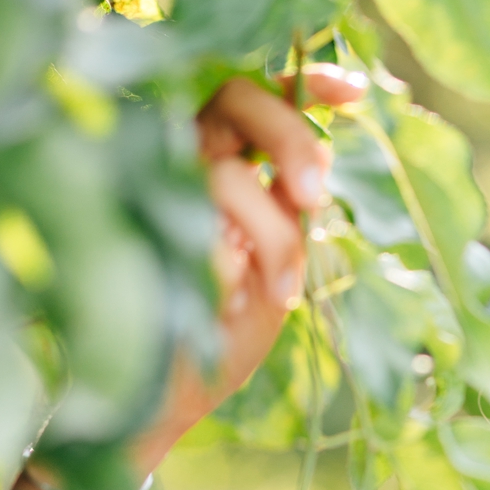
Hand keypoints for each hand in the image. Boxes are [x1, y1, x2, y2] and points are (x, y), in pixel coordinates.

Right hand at [130, 67, 367, 476]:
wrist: (162, 405)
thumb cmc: (217, 337)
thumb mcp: (274, 267)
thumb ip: (290, 210)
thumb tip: (323, 156)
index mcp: (213, 166)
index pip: (251, 98)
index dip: (303, 84)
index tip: (355, 91)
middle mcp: (176, 165)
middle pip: (235, 98)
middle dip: (291, 139)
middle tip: (315, 196)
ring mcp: (148, 195)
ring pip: (226, 172)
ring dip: (274, 237)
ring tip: (278, 292)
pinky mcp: (133, 236)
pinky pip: (204, 234)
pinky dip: (235, 271)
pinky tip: (228, 308)